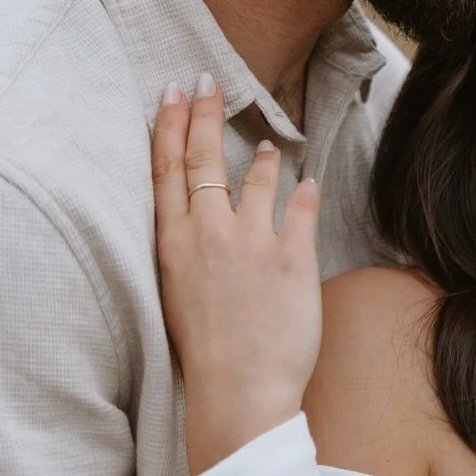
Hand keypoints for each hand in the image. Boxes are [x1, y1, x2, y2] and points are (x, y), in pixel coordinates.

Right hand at [152, 75, 321, 474]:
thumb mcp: (176, 298)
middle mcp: (207, 234)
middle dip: (204, 113)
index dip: (167, 126)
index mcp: (171, 245)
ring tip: (269, 145)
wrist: (239, 395)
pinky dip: (307, 191)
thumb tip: (196, 229)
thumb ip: (185, 255)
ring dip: (263, 156)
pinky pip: (304, 206)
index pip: (164, 170)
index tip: (171, 93)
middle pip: (203, 158)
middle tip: (207, 80)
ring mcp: (251, 241)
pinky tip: (310, 182)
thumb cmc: (205, 357)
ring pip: (257, 176)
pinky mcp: (293, 256)